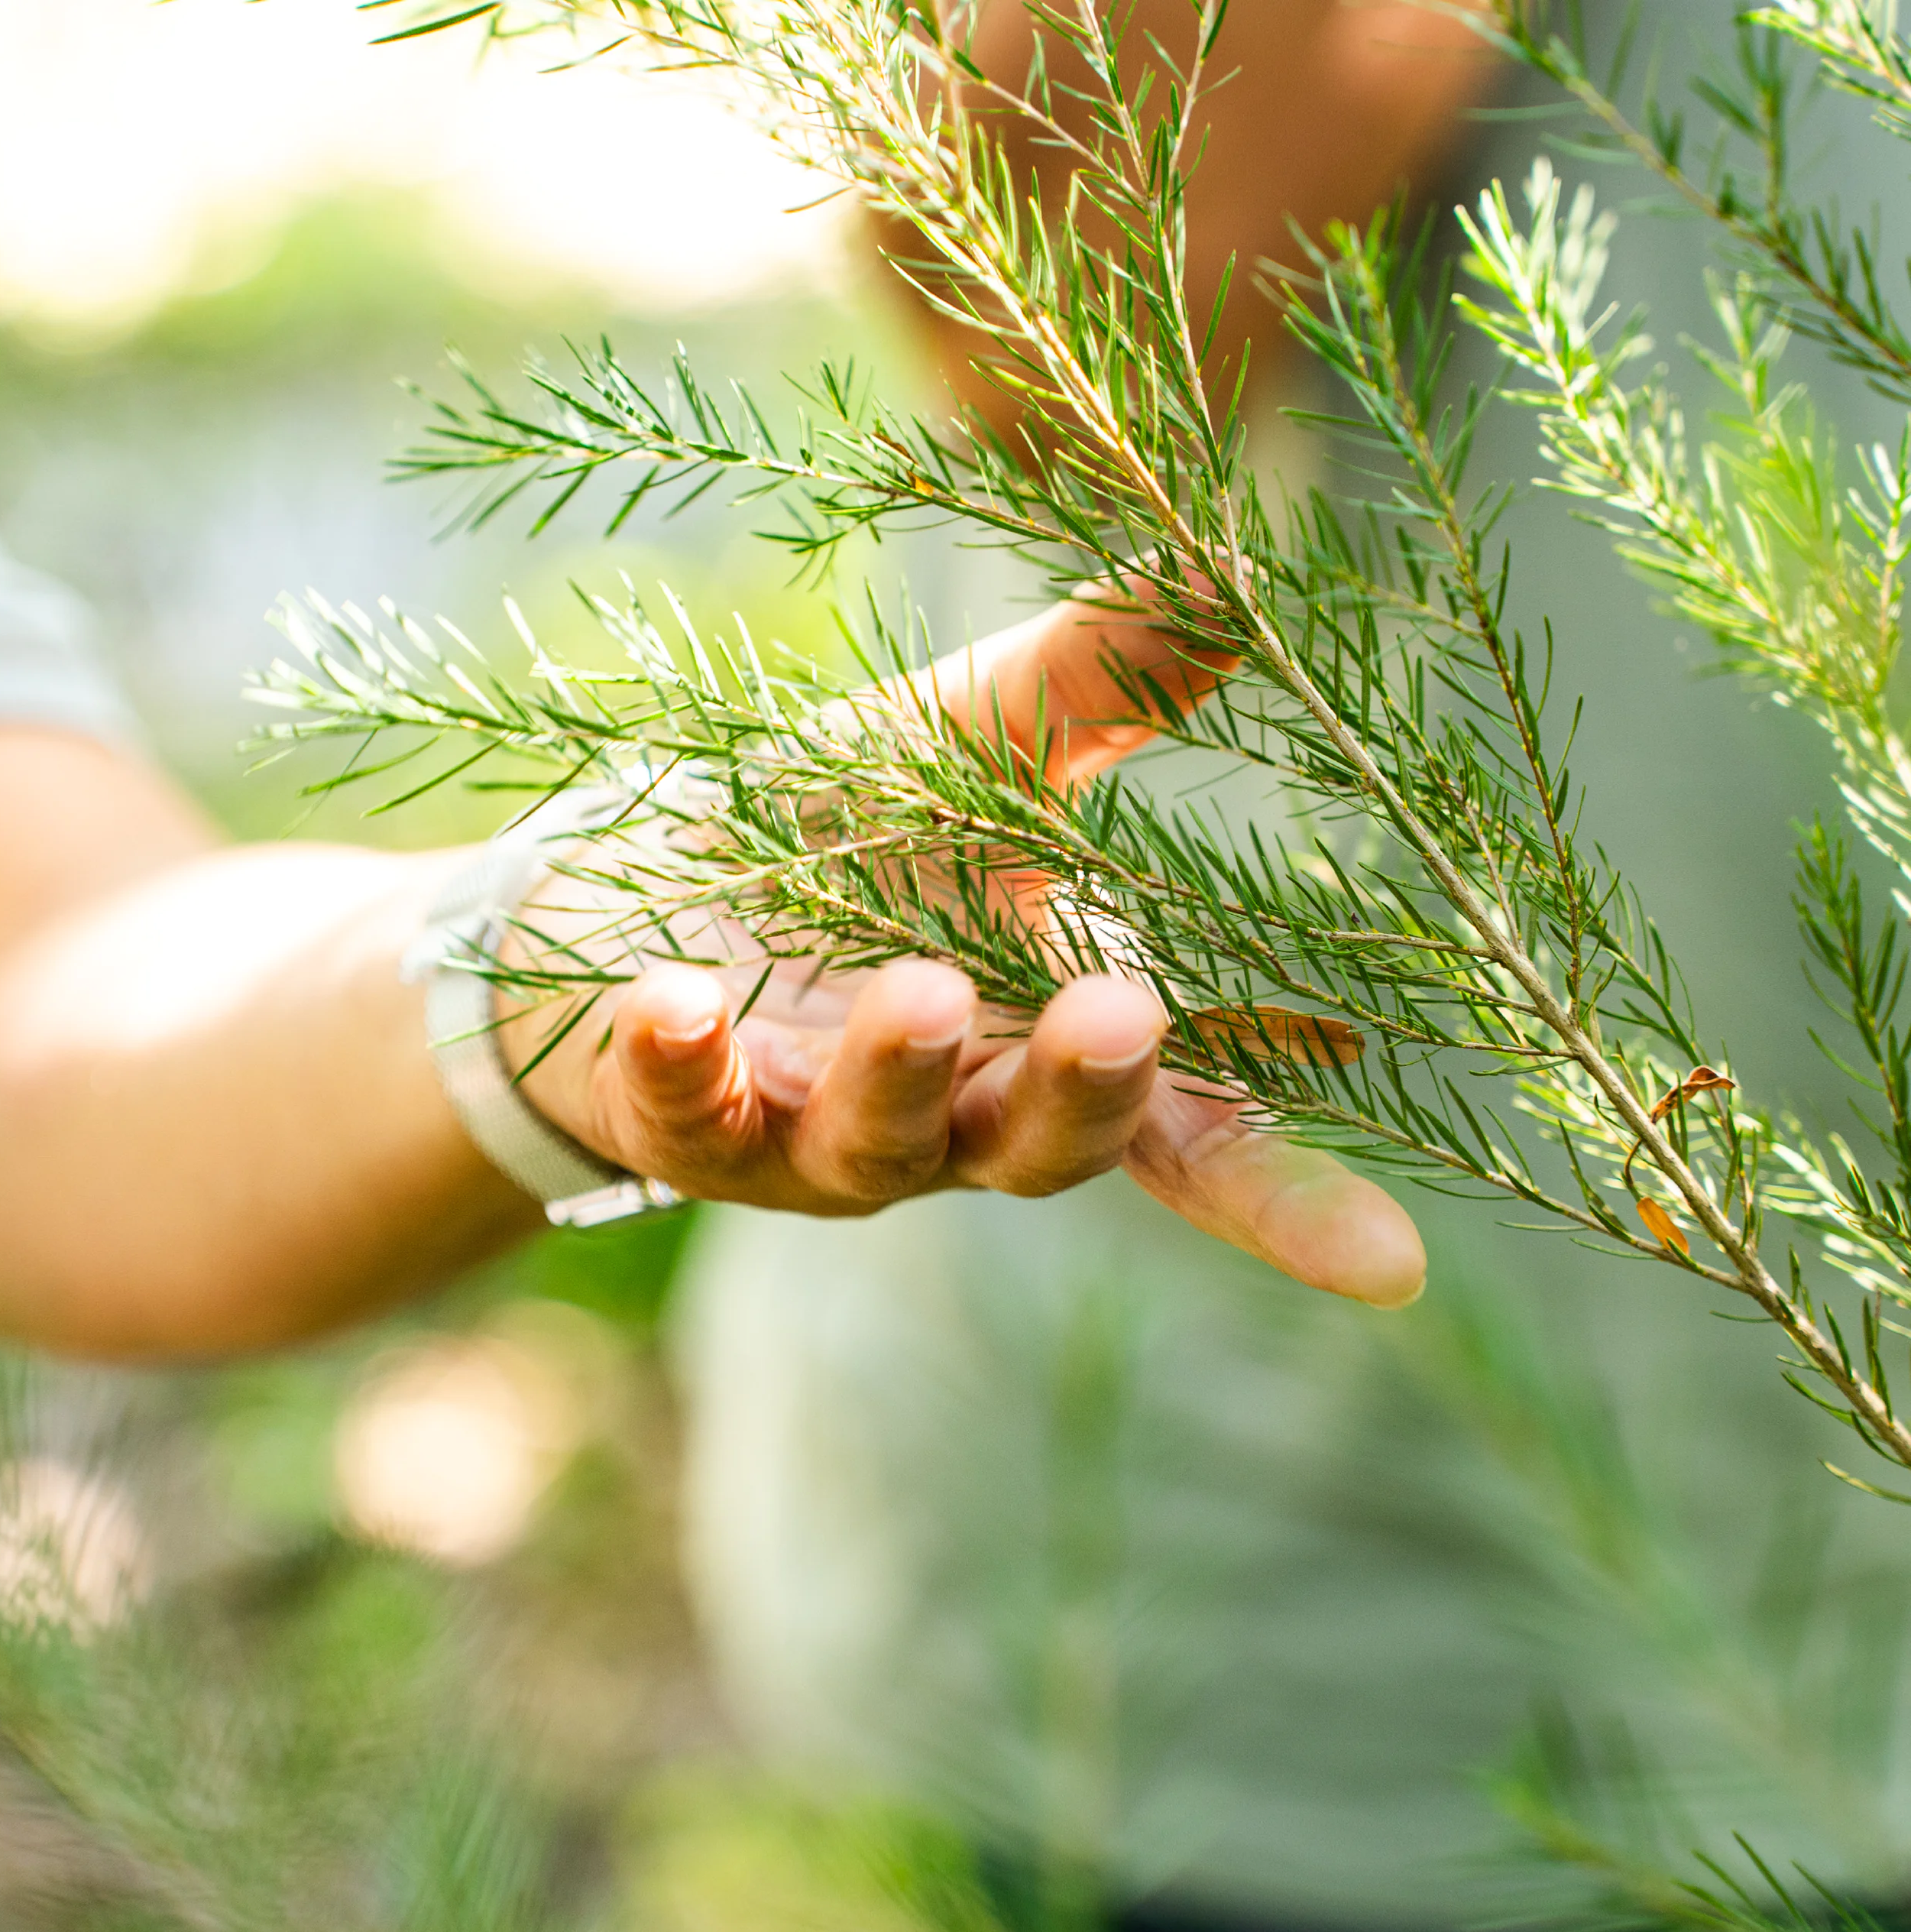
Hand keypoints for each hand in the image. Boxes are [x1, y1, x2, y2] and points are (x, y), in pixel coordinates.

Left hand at [500, 593, 1425, 1307]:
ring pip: (874, 1145)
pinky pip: (680, 1111)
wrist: (622, 883)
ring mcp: (805, 1135)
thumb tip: (1235, 579)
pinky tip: (677, 998)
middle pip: (1040, 1146)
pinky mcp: (675, 1114)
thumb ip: (1093, 685)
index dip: (1287, 1200)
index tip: (1394, 1266)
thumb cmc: (829, 836)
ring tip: (919, 994)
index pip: (1187, 1135)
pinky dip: (684, 1059)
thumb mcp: (966, 750)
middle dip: (1084, 1091)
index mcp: (1039, 1044)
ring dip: (901, 1076)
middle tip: (1128, 1018)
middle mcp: (943, 1120)